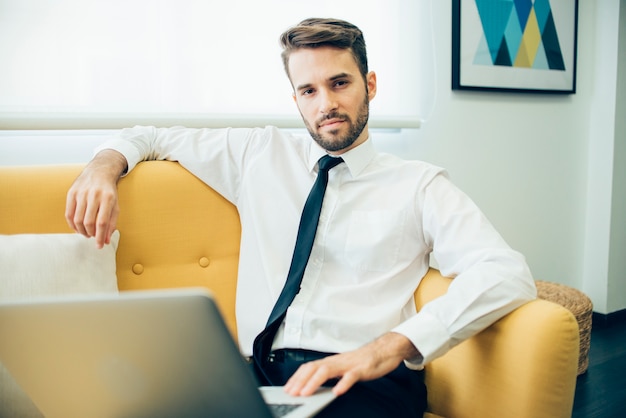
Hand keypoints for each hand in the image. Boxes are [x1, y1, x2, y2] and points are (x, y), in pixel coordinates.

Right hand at [65, 150, 127, 247]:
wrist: (99, 172)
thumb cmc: (109, 192)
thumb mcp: (115, 206)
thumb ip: (112, 223)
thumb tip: (106, 241)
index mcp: (108, 199)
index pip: (102, 222)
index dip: (100, 237)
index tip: (99, 246)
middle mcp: (94, 195)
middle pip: (89, 222)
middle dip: (90, 234)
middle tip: (92, 237)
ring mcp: (81, 193)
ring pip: (78, 219)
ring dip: (81, 230)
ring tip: (85, 233)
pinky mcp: (71, 192)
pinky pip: (68, 213)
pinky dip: (72, 224)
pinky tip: (77, 227)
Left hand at [283, 332, 419, 396]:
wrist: (385, 350)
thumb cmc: (364, 361)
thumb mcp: (344, 368)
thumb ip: (331, 375)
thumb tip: (315, 384)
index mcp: (332, 361)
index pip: (309, 367)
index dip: (297, 377)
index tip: (288, 388)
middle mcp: (337, 361)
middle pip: (314, 368)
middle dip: (300, 381)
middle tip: (291, 393)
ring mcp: (349, 364)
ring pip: (328, 370)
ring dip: (314, 382)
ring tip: (306, 393)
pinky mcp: (362, 369)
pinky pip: (351, 376)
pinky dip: (343, 384)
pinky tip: (337, 392)